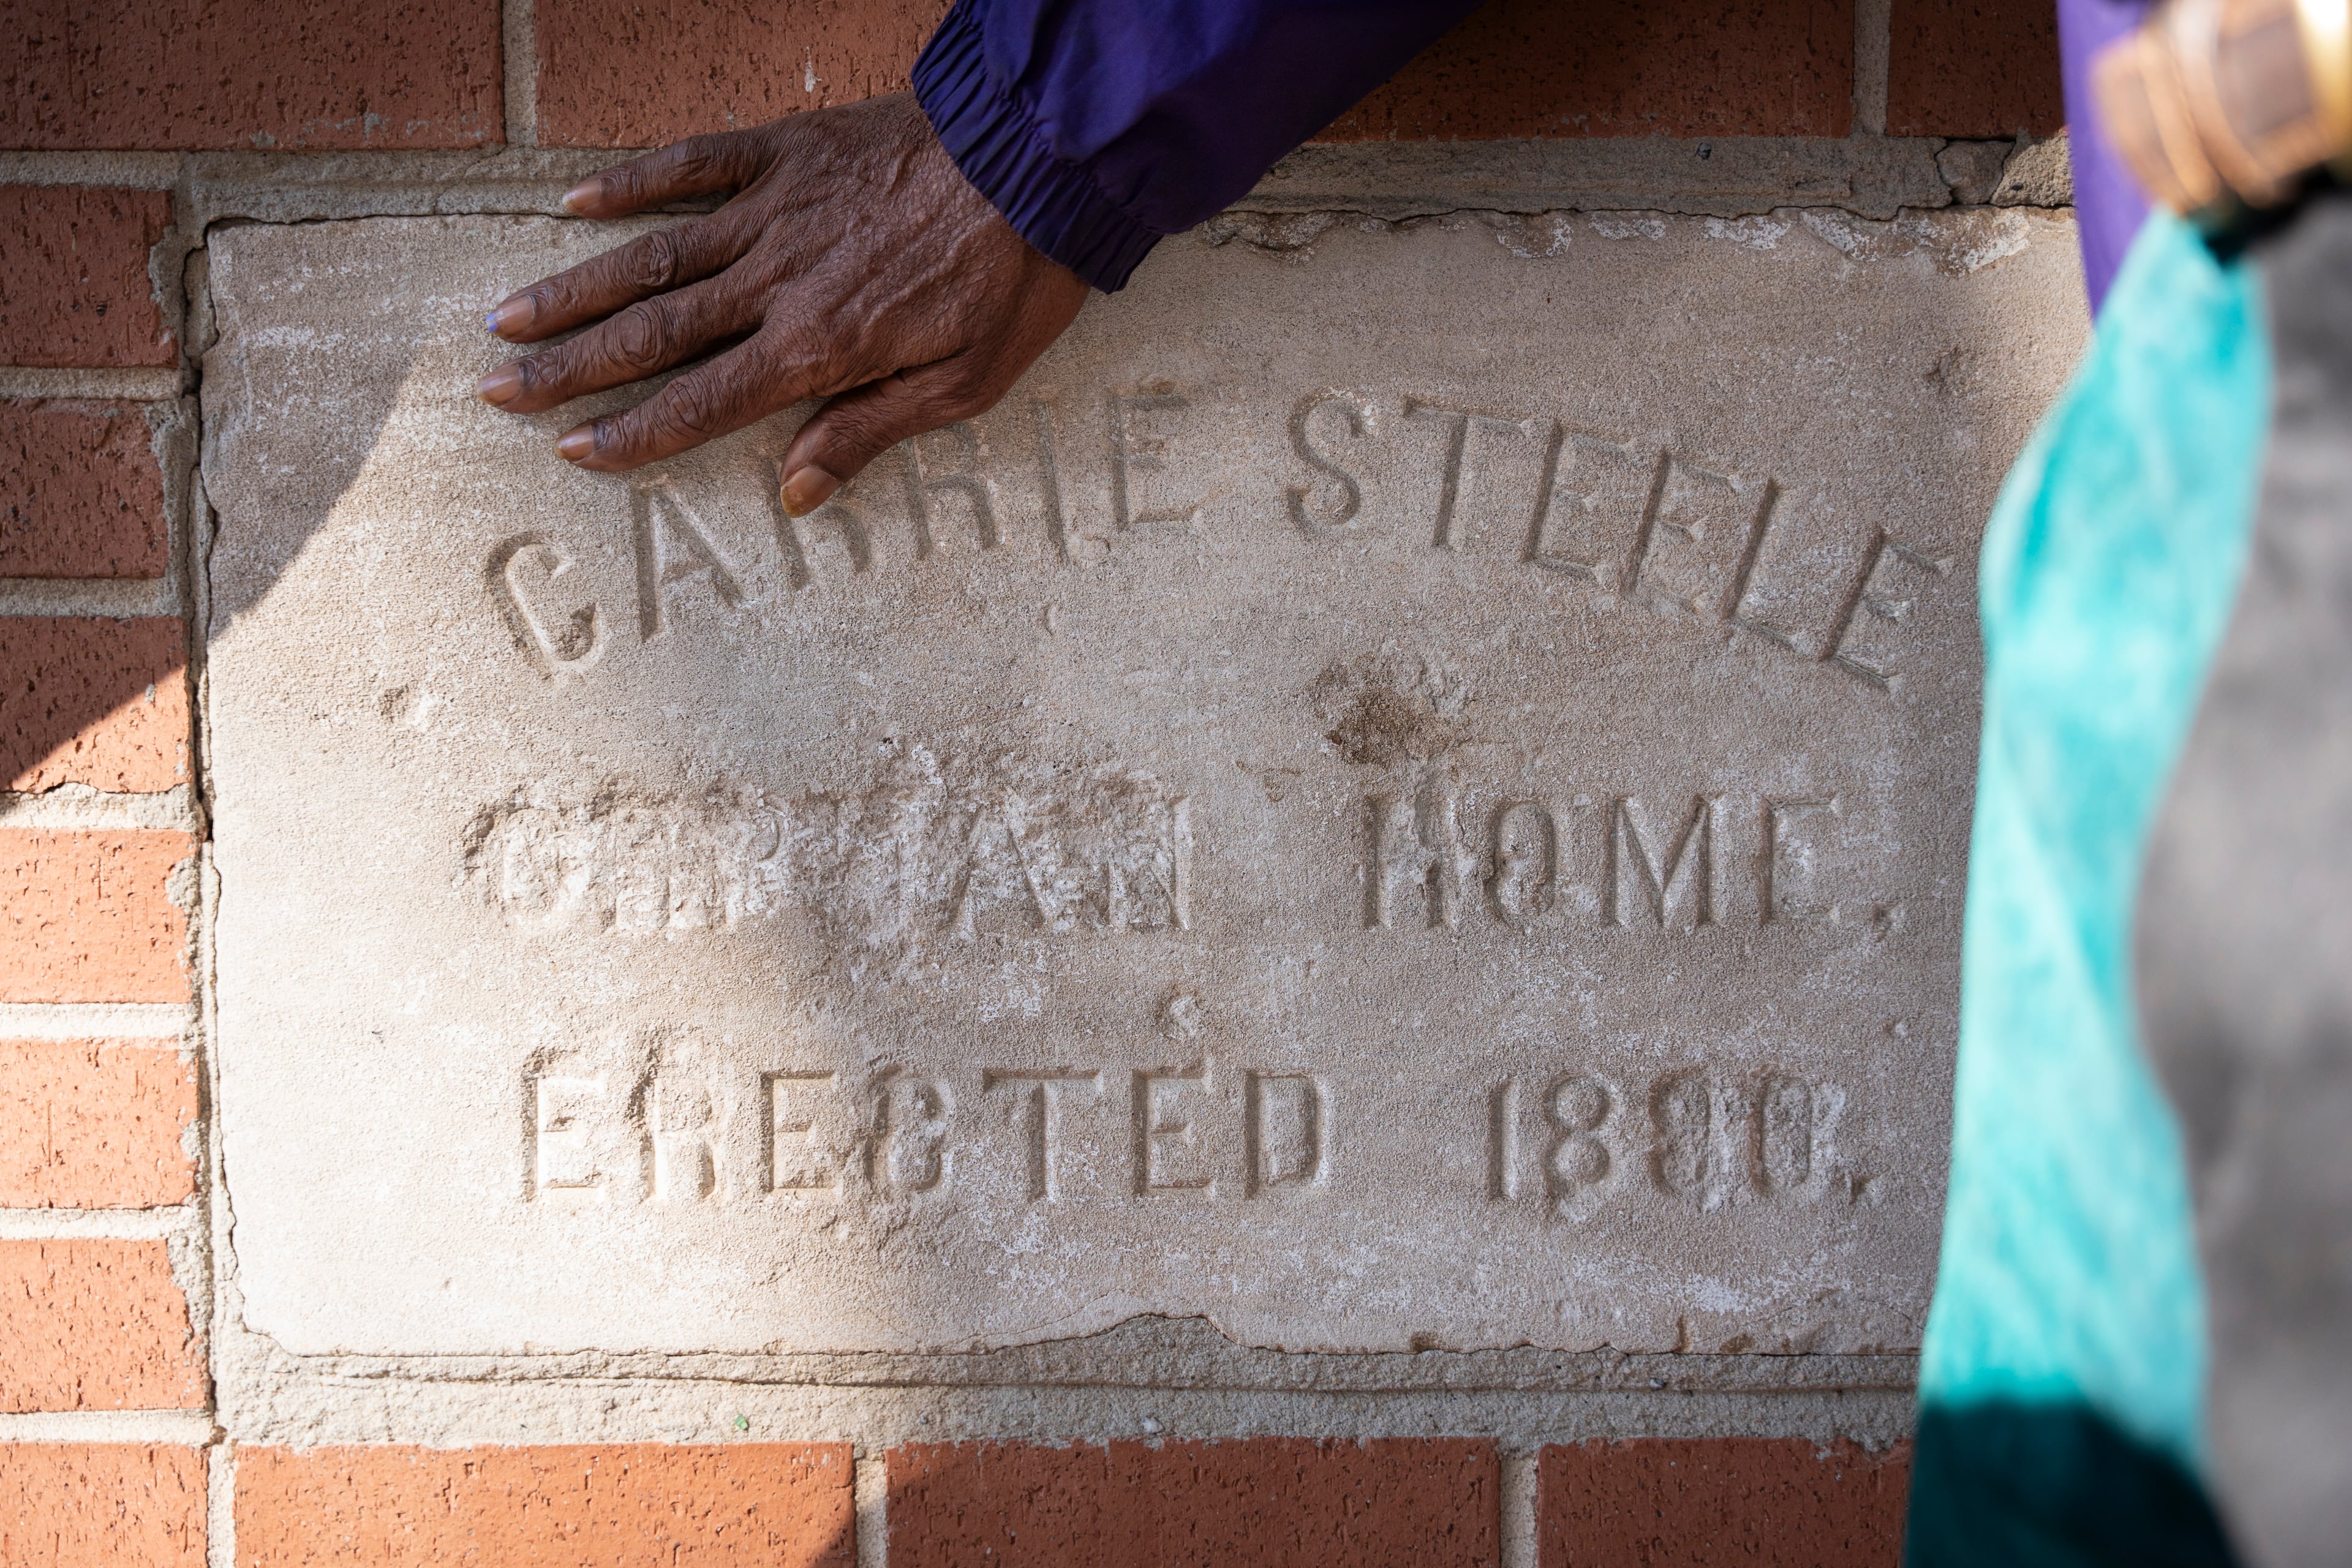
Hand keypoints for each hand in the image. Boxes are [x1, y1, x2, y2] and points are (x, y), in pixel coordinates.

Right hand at [475, 93, 1089, 515]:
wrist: (1037, 166)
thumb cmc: (1008, 283)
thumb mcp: (964, 386)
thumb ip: (870, 433)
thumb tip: (797, 493)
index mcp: (817, 347)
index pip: (702, 402)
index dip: (632, 432)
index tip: (574, 451)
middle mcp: (776, 282)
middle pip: (653, 334)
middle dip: (571, 370)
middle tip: (501, 392)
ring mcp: (773, 212)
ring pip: (650, 255)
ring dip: (574, 289)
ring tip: (509, 318)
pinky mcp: (784, 153)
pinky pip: (691, 165)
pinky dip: (630, 182)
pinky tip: (573, 202)